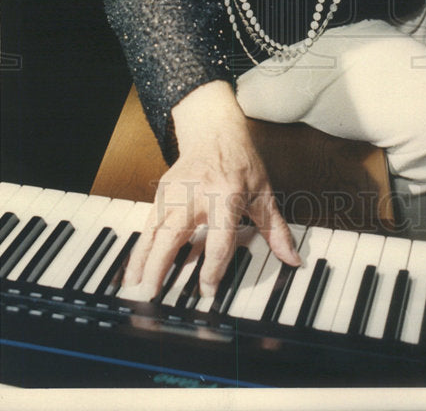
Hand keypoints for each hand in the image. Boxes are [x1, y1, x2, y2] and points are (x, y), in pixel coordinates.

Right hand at [123, 81, 299, 300]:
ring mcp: (175, 193)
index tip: (206, 291)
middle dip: (160, 265)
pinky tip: (132, 270)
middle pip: (174, 233)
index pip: (218, 239)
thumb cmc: (242, 163)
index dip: (212, 268)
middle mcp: (197, 195)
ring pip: (154, 230)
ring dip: (142, 260)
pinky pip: (147, 225)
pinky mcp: (162, 193)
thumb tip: (293, 259)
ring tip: (133, 287)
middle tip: (152, 294)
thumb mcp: (263, 194)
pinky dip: (138, 248)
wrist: (216, 131)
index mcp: (227, 196)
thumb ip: (276, 230)